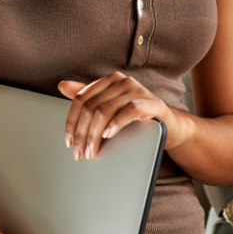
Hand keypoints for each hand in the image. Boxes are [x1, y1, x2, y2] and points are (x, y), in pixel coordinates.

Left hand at [58, 72, 182, 160]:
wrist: (170, 126)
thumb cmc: (138, 117)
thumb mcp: (111, 107)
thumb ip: (89, 97)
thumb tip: (62, 86)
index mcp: (110, 80)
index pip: (81, 98)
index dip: (72, 121)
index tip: (68, 141)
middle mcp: (123, 81)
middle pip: (92, 107)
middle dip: (82, 133)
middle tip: (79, 153)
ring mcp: (138, 90)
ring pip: (106, 110)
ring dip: (94, 134)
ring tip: (91, 151)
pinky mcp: (153, 103)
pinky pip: (130, 110)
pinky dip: (116, 123)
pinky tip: (108, 135)